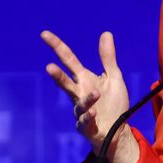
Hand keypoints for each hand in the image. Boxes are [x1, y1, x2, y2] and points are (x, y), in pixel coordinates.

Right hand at [41, 30, 129, 152]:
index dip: (57, 47)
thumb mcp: (114, 77)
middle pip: (65, 82)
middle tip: (49, 68)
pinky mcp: (86, 126)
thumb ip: (108, 58)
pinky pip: (85, 120)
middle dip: (57, 76)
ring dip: (88, 99)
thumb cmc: (114, 103)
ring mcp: (81, 110)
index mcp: (84, 79)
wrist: (118, 129)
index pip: (68, 59)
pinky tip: (94, 112)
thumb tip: (106, 33)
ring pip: (79, 103)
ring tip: (97, 94)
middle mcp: (79, 93)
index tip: (44, 34)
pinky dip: (89, 116)